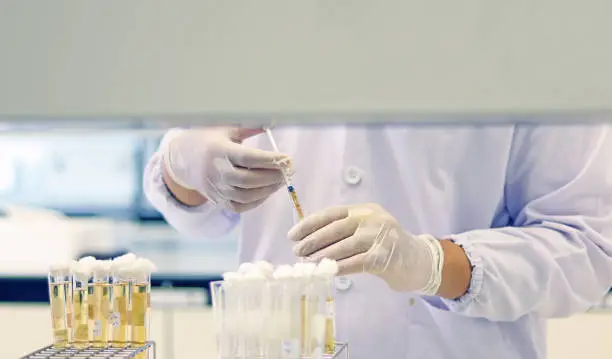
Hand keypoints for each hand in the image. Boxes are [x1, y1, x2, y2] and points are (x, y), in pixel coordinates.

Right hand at [162, 127, 289, 212]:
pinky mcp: (217, 201)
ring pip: (246, 196)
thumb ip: (249, 127)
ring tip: (281, 180)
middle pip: (249, 180)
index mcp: (219, 151)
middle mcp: (216, 172)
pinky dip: (257, 201)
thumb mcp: (225, 128)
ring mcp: (216, 189)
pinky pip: (240, 206)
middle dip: (273, 176)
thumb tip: (272, 121)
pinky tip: (267, 191)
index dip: (269, 160)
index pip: (248, 158)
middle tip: (289, 170)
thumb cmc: (209, 139)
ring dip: (268, 190)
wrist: (183, 159)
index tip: (287, 158)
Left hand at [288, 203, 444, 293]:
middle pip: (336, 228)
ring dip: (322, 255)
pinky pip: (356, 262)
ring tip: (307, 263)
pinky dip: (339, 267)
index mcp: (364, 209)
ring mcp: (380, 236)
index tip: (292, 235)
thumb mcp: (366, 230)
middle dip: (312, 240)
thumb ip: (344, 231)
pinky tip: (327, 271)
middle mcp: (372, 219)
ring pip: (344, 246)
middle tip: (296, 251)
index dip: (310, 224)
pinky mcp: (385, 256)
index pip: (332, 213)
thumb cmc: (385, 245)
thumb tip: (308, 240)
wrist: (418, 260)